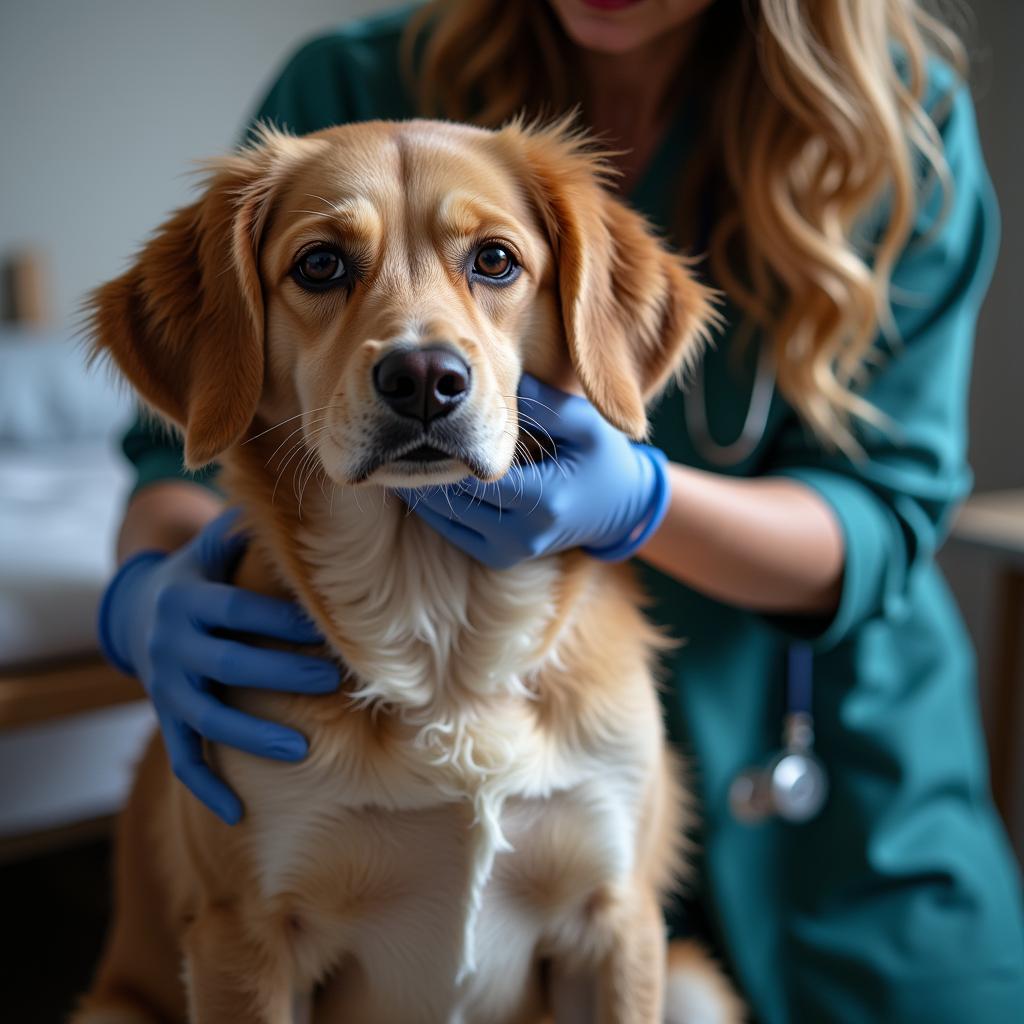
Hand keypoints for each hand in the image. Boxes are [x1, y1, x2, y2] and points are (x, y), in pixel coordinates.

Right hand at [98, 508, 337, 823]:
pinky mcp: (165, 717)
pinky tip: (238, 814)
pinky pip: (183, 757)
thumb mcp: (215, 546)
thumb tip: (302, 498)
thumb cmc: (202, 575)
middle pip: (226, 664)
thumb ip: (249, 530)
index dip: (278, 621)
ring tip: (303, 751)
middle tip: (331, 679)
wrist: (140, 612)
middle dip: (278, 673)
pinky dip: (207, 787)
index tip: (326, 629)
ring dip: (252, 736)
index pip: (237, 611)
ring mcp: (165, 686)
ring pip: (205, 718)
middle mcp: (173, 644)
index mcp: (190, 598)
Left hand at [402, 375, 669, 569]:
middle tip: (390, 435)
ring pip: (446, 518)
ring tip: (393, 454)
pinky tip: (414, 478)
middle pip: (454, 498)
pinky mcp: (499, 558)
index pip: (477, 475)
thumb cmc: (603, 457)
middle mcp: (523, 535)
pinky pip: (453, 532)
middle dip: (423, 468)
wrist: (619, 508)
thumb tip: (499, 378)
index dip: (444, 449)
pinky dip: (432, 507)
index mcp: (544, 501)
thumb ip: (544, 403)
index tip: (416, 421)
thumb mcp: (585, 423)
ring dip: (420, 488)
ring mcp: (510, 552)